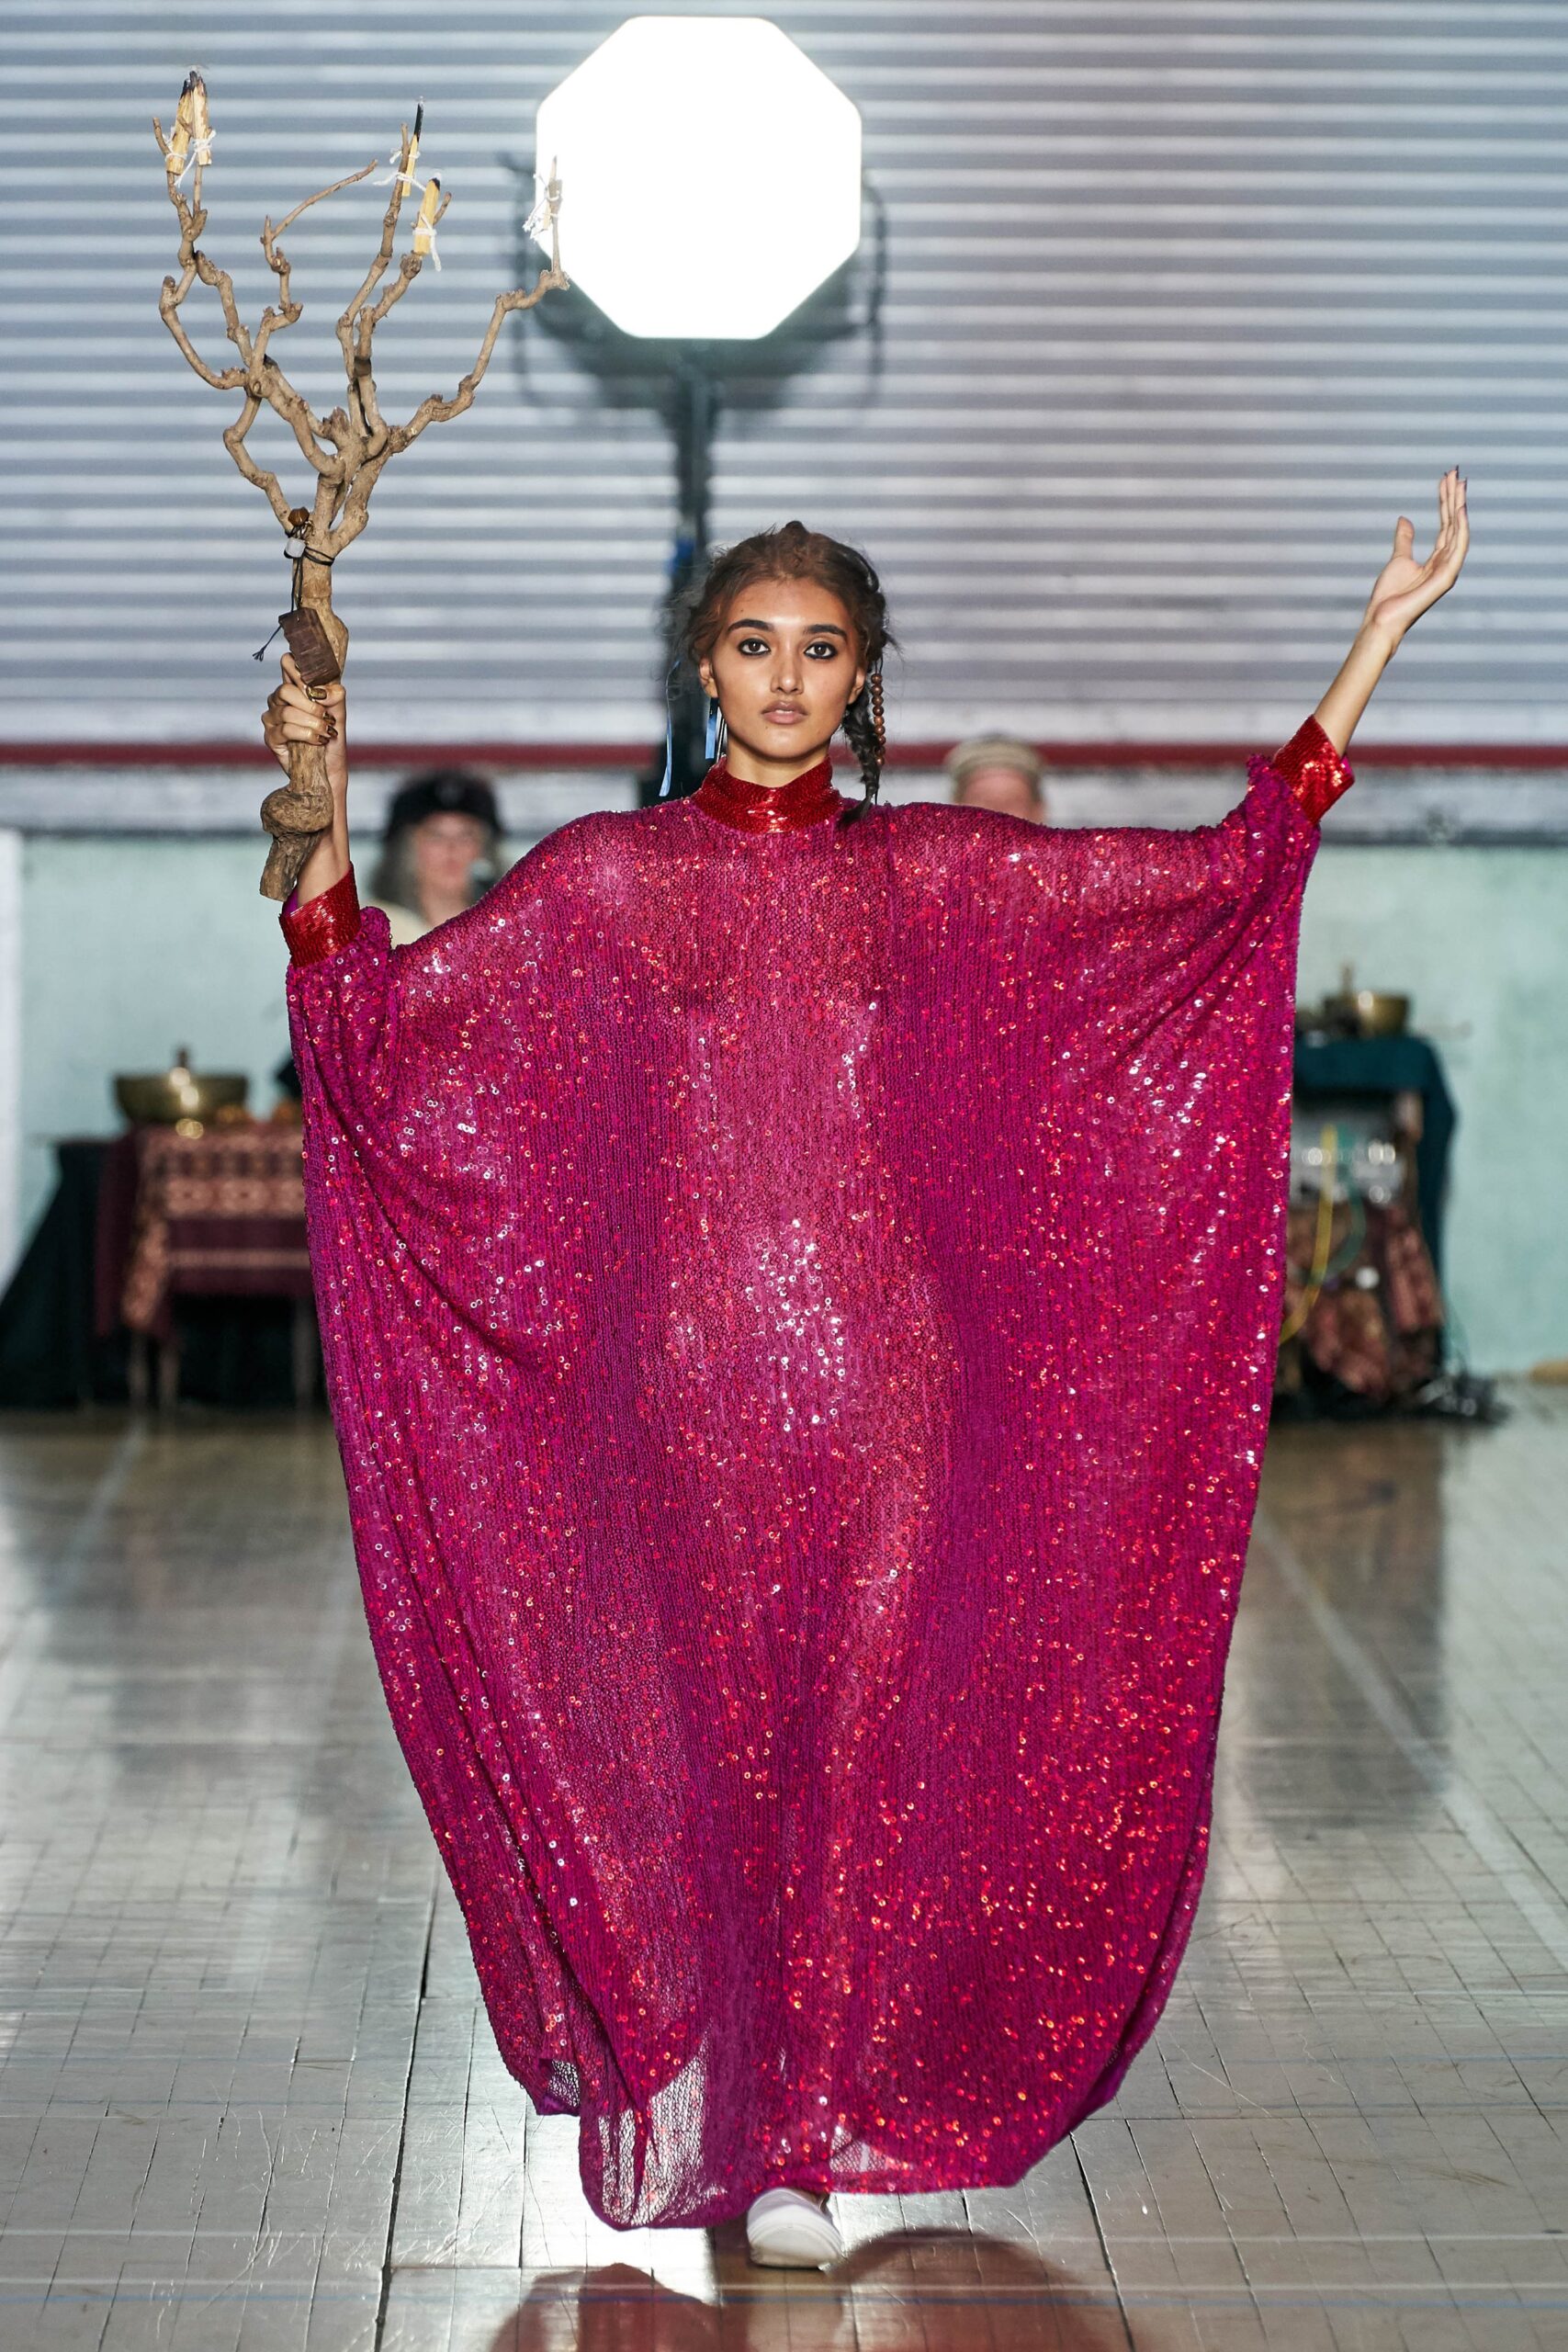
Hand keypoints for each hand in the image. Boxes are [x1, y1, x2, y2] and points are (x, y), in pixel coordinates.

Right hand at [263, 653, 347, 796]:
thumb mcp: (338, 712)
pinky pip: (286, 729)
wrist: (330, 766)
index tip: (314, 685)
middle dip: (309, 704)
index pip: (287, 664)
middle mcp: (279, 700)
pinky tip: (317, 740)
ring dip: (311, 722)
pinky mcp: (271, 737)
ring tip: (325, 732)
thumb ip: (334, 695)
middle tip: (324, 716)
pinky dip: (305, 734)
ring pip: (287, 711)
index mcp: (294, 687)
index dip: (298, 668)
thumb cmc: (332, 736)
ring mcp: (272, 718)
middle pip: (285, 689)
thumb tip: (323, 691)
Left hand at [1362, 467, 1468, 645]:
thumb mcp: (1398, 559)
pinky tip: (1459, 509)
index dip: (1446, 501)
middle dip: (1455, 498)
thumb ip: (1405, 539)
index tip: (1446, 479)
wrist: (1381, 619)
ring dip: (1459, 506)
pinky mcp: (1446, 578)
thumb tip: (1405, 519)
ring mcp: (1448, 570)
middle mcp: (1447, 563)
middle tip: (1455, 473)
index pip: (1446, 524)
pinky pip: (1457, 549)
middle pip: (1454, 524)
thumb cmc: (1389, 596)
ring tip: (1459, 483)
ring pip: (1458, 531)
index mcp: (1437, 559)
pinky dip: (1460, 529)